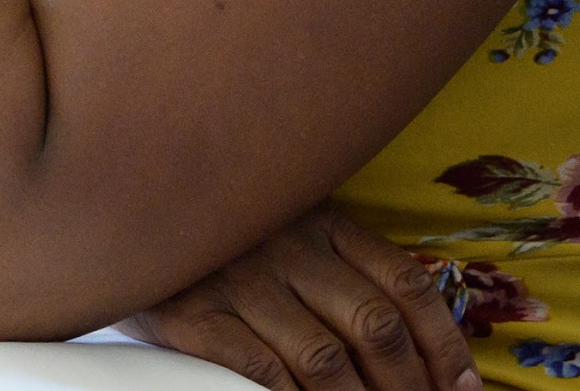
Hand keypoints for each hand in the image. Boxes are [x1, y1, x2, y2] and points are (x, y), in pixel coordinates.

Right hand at [123, 207, 477, 390]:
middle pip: (375, 325)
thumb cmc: (216, 232)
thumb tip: (407, 335)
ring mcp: (240, 280)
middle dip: (411, 386)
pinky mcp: (194, 315)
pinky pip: (261, 372)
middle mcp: (287, 245)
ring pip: (325, 359)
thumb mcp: (283, 224)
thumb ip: (336, 261)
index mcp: (320, 217)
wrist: (114, 207)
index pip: (405, 281)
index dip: (445, 342)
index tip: (465, 387)